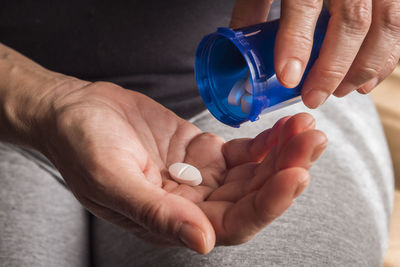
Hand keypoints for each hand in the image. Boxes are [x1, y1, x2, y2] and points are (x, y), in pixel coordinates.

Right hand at [35, 81, 326, 253]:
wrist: (75, 112)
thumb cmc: (82, 146)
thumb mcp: (112, 179)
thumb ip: (156, 213)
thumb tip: (202, 243)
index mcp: (171, 221)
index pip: (232, 223)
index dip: (267, 203)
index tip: (295, 174)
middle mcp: (192, 204)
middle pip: (252, 197)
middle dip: (286, 171)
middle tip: (312, 142)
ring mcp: (200, 177)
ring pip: (254, 174)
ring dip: (283, 154)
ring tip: (307, 129)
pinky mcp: (202, 152)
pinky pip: (243, 152)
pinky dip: (266, 142)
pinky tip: (284, 127)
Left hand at [231, 0, 399, 107]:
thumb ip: (254, 8)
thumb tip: (240, 54)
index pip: (304, 4)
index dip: (296, 43)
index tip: (288, 78)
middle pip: (352, 20)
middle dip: (333, 68)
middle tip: (313, 97)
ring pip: (386, 24)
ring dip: (364, 67)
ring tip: (340, 93)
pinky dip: (388, 58)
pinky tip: (366, 81)